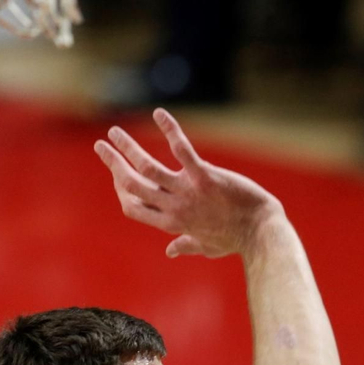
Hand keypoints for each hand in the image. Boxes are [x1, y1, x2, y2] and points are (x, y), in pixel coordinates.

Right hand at [94, 109, 283, 259]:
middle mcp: (174, 208)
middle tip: (101, 145)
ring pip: (147, 169)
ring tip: (114, 132)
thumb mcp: (207, 247)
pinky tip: (159, 113)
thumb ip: (185, 245)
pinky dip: (170, 130)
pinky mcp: (205, 177)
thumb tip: (170, 251)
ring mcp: (188, 193)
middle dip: (113, 164)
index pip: (132, 207)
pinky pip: (182, 150)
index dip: (120, 190)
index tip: (117, 174)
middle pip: (132, 186)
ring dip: (128, 148)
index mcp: (172, 223)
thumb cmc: (236, 239)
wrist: (262, 233)